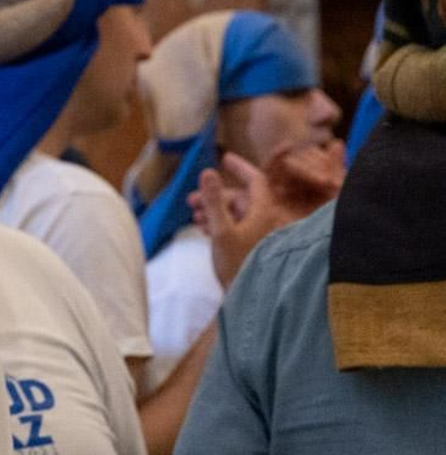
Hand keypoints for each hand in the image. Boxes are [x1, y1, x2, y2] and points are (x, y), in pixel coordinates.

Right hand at [189, 142, 345, 288]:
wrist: (247, 297)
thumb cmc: (236, 264)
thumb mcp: (221, 230)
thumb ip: (213, 200)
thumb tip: (207, 171)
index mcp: (262, 212)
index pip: (255, 179)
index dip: (239, 167)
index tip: (224, 158)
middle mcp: (263, 220)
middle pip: (238, 198)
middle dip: (214, 195)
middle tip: (191, 200)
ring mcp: (256, 234)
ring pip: (233, 213)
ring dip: (213, 210)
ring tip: (193, 215)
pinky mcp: (248, 247)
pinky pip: (233, 227)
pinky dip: (217, 223)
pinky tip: (202, 228)